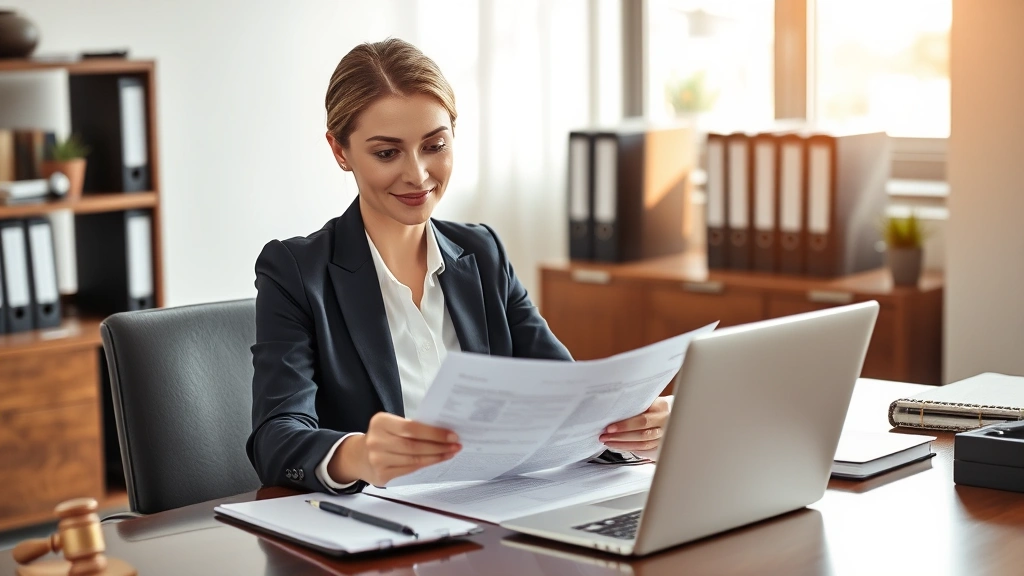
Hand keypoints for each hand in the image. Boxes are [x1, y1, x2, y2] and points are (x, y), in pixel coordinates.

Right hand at [331, 412, 460, 485]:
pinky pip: (410, 469)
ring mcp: (377, 460)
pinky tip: (437, 460)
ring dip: (436, 457)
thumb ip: (411, 427)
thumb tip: (442, 431)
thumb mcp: (391, 425)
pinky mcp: (381, 475)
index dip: (434, 433)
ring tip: (450, 452)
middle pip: (414, 445)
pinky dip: (426, 464)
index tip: (452, 435)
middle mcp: (376, 441)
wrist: (358, 456)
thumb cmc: (382, 437)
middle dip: (439, 446)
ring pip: (414, 460)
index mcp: (380, 422)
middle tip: (456, 445)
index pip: (411, 427)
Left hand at [600, 397, 670, 452]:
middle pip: (641, 434)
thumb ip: (636, 405)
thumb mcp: (649, 400)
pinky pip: (644, 449)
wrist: (672, 411)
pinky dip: (629, 448)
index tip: (609, 428)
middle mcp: (664, 423)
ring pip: (642, 444)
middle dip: (620, 437)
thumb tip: (614, 411)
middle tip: (605, 437)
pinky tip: (618, 446)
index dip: (625, 426)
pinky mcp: (661, 443)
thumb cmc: (655, 404)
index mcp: (661, 408)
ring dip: (623, 444)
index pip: (642, 420)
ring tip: (608, 442)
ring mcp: (664, 435)